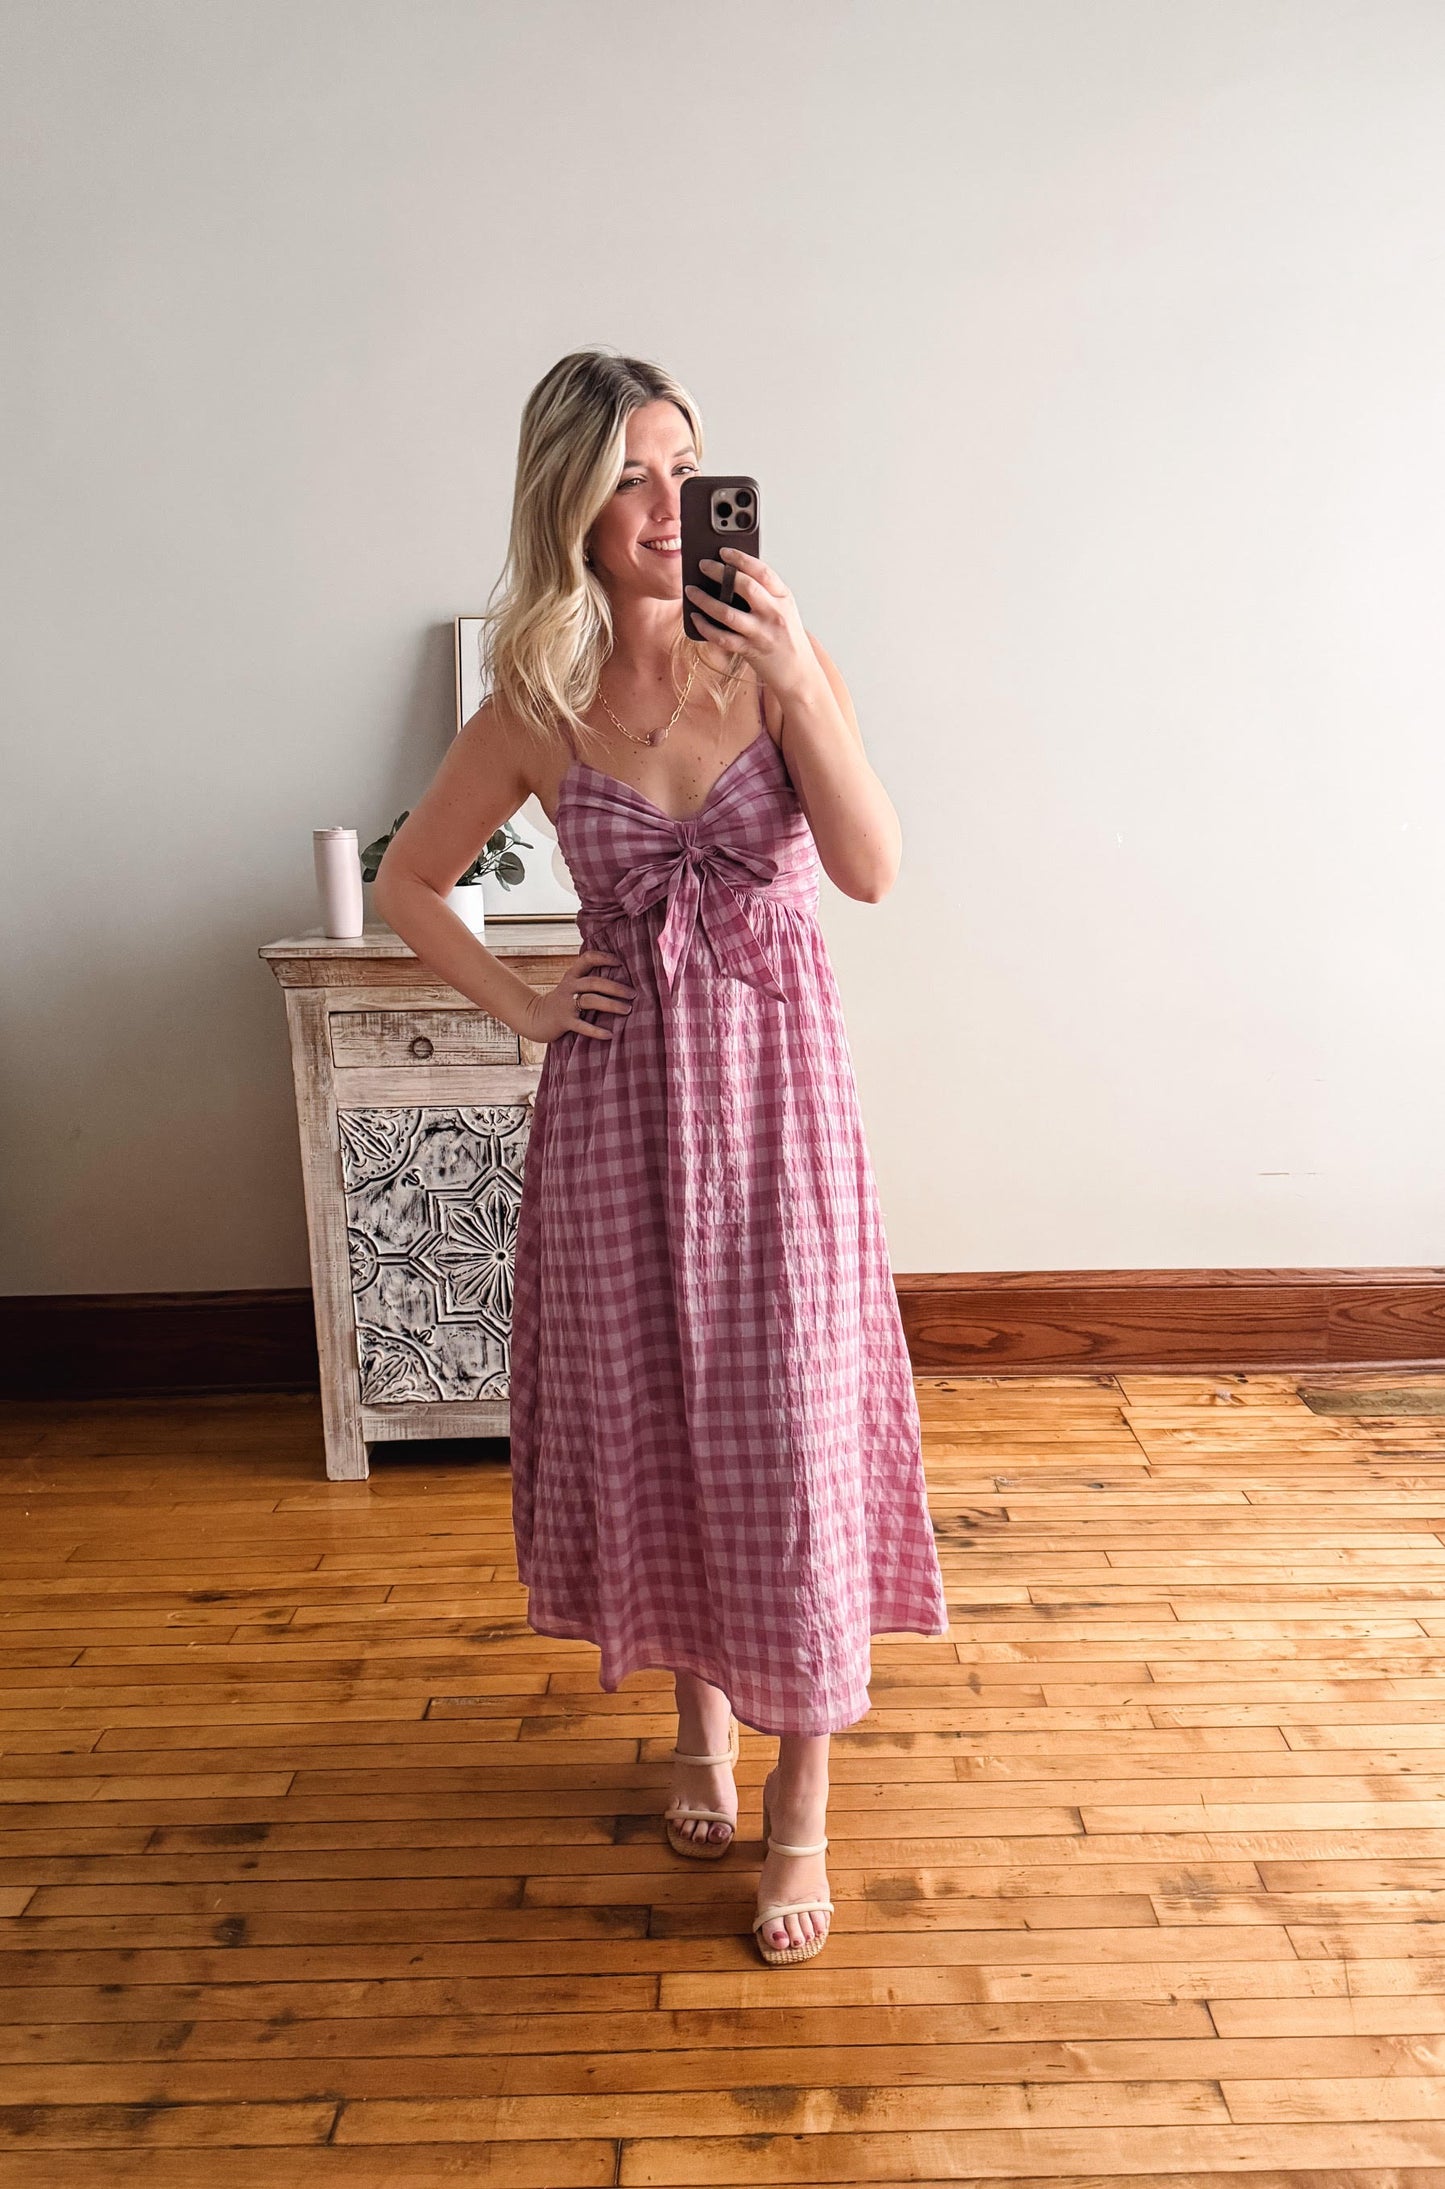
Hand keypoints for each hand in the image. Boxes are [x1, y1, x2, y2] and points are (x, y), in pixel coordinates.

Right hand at [521, 949, 634, 1042]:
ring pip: (590, 1000)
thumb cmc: (562, 1002)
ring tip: (627, 1010)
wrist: (535, 1018)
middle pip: (594, 982)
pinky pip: (582, 1026)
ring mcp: (566, 1004)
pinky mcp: (564, 1021)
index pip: (587, 958)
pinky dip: (596, 1031)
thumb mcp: (572, 986)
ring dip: (611, 1005)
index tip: (621, 962)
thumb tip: (621, 978)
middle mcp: (569, 987)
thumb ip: (589, 980)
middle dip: (615, 987)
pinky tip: (610, 1035)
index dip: (604, 957)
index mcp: (572, 976)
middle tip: (633, 994)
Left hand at [685, 549, 821, 703]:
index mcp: (783, 598)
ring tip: (691, 591)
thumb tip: (729, 576)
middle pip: (745, 586)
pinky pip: (722, 637)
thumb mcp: (784, 609)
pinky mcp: (750, 651)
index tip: (723, 551)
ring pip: (727, 613)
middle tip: (703, 565)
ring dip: (705, 600)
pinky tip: (695, 617)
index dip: (741, 558)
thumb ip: (764, 593)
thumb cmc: (788, 638)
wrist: (800, 673)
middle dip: (720, 573)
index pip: (762, 571)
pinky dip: (705, 627)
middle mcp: (774, 613)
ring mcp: (761, 633)